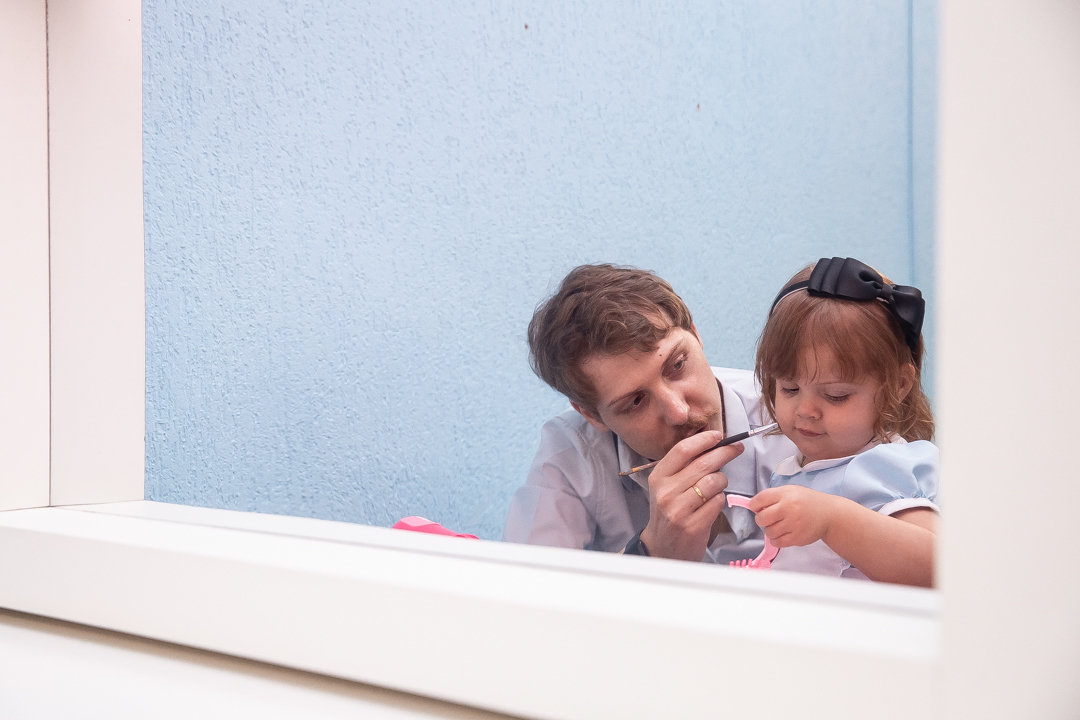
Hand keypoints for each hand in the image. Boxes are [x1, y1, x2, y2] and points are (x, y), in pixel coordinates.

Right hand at [638, 431, 743, 560]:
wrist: (662, 547)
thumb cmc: (669, 511)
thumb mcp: (667, 486)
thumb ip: (684, 466)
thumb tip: (711, 442)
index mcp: (658, 477)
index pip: (683, 450)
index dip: (704, 440)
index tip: (719, 435)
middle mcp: (666, 492)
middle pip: (703, 464)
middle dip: (725, 453)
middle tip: (737, 449)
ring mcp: (679, 510)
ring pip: (714, 482)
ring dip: (722, 481)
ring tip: (716, 487)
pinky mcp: (693, 526)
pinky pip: (718, 502)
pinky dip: (720, 500)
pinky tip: (712, 504)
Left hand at [750, 485, 839, 547]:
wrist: (829, 514)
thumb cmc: (807, 501)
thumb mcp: (791, 491)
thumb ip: (773, 497)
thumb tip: (755, 507)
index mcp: (785, 494)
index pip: (759, 500)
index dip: (754, 505)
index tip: (757, 508)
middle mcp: (788, 508)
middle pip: (761, 518)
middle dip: (761, 519)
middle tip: (769, 518)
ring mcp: (793, 524)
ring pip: (768, 532)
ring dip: (770, 530)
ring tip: (780, 525)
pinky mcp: (797, 538)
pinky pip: (777, 542)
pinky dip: (777, 539)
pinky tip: (783, 533)